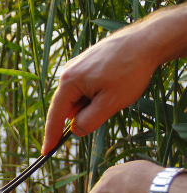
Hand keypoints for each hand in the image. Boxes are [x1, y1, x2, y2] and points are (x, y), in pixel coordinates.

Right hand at [42, 5, 186, 154]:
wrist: (148, 40)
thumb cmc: (130, 71)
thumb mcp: (110, 103)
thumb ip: (88, 121)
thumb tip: (75, 130)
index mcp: (69, 82)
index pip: (55, 115)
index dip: (51, 135)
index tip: (46, 152)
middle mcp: (68, 71)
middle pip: (67, 105)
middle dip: (82, 114)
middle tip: (107, 108)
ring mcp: (78, 64)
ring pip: (78, 96)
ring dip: (92, 102)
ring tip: (115, 92)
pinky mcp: (88, 61)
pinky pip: (85, 86)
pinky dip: (96, 93)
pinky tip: (114, 85)